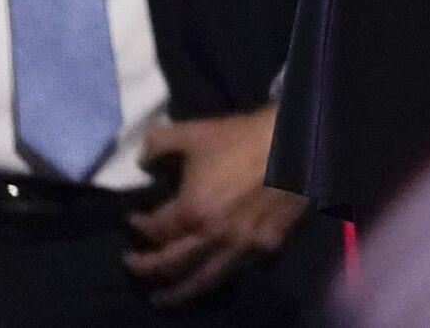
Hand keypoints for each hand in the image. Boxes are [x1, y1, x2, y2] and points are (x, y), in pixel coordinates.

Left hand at [124, 106, 307, 307]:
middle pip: (169, 265)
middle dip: (144, 267)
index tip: (133, 221)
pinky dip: (216, 277)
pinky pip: (236, 270)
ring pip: (202, 281)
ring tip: (161, 298)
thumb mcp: (195, 132)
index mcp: (192, 210)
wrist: (296, 141)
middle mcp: (213, 237)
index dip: (138, 227)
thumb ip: (158, 144)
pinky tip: (209, 277)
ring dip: (176, 293)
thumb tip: (142, 163)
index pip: (154, 231)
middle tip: (133, 264)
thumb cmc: (243, 137)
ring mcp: (241, 246)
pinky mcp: (267, 246)